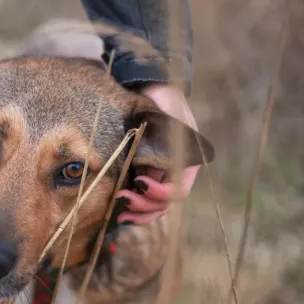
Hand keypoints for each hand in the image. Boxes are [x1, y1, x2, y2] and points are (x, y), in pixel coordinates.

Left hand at [116, 83, 199, 224]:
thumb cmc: (161, 100)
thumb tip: (157, 163)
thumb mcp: (170, 115)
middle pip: (164, 205)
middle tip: (122, 200)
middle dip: (144, 207)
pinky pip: (141, 199)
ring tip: (120, 214)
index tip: (140, 181)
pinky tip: (118, 209)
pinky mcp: (142, 175)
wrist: (147, 89)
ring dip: (138, 214)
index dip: (160, 193)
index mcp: (186, 163)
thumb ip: (168, 138)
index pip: (178, 191)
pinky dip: (132, 206)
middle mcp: (173, 174)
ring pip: (153, 207)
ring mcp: (158, 177)